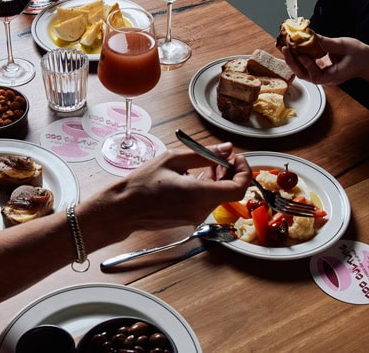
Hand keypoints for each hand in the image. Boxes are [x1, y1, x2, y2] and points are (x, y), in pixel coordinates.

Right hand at [96, 143, 250, 233]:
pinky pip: (207, 202)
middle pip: (230, 192)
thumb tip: (227, 148)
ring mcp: (195, 217)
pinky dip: (208, 188)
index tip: (237, 158)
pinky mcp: (189, 219)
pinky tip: (194, 177)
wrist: (124, 208)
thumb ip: (204, 154)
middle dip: (231, 172)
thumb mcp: (172, 159)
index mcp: (199, 194)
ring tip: (205, 165)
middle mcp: (201, 209)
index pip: (239, 188)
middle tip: (219, 157)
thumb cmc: (142, 183)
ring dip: (219, 180)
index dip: (244, 171)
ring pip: (219, 197)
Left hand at [280, 35, 368, 85]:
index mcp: (334, 76)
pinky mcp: (319, 71)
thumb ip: (327, 42)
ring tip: (286, 47)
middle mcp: (325, 79)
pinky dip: (298, 57)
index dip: (308, 66)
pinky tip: (292, 48)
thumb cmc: (360, 55)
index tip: (302, 56)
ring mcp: (321, 76)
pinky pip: (305, 66)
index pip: (317, 77)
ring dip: (293, 59)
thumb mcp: (345, 45)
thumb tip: (310, 35)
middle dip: (293, 62)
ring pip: (302, 71)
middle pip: (304, 75)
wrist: (368, 62)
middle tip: (285, 49)